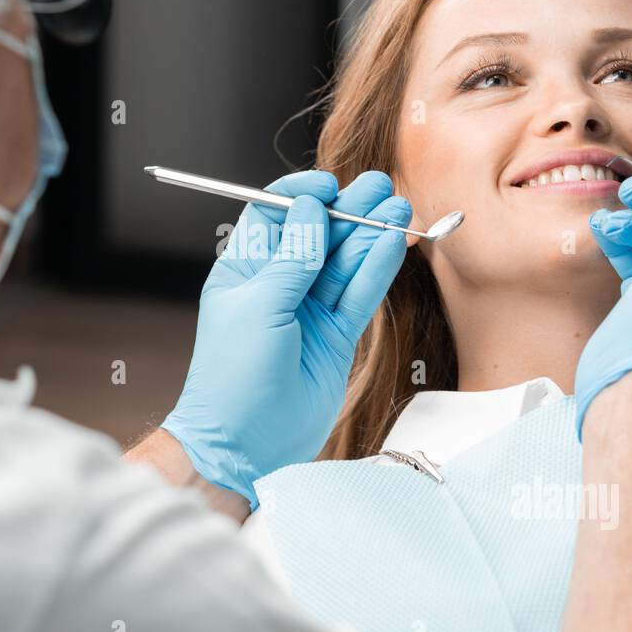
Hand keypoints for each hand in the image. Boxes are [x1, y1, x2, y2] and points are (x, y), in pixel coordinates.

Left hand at [162, 169, 410, 504]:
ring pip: (346, 262)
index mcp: (246, 270)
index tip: (326, 187)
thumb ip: (293, 258)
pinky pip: (361, 294)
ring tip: (398, 208)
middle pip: (320, 234)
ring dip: (372, 234)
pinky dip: (378, 269)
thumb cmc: (233, 378)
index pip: (277, 216)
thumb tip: (312, 207)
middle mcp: (280, 284)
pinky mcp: (338, 336)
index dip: (302, 196)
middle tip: (379, 188)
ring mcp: (311, 310)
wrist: (245, 444)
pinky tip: (395, 243)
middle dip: (349, 209)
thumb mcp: (259, 307)